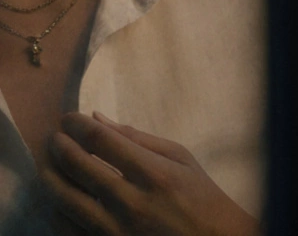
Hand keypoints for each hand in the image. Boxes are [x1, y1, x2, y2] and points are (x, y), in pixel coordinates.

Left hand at [38, 112, 258, 235]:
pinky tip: (60, 195)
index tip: (68, 118)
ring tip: (49, 163)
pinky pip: (67, 228)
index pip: (102, 141)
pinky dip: (57, 209)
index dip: (77, 125)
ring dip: (50, 175)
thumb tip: (98, 119)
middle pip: (77, 166)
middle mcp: (132, 202)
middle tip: (55, 137)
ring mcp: (116, 229)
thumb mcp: (181, 158)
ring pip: (64, 199)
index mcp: (155, 174)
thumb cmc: (200, 195)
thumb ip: (138, 138)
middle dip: (59, 146)